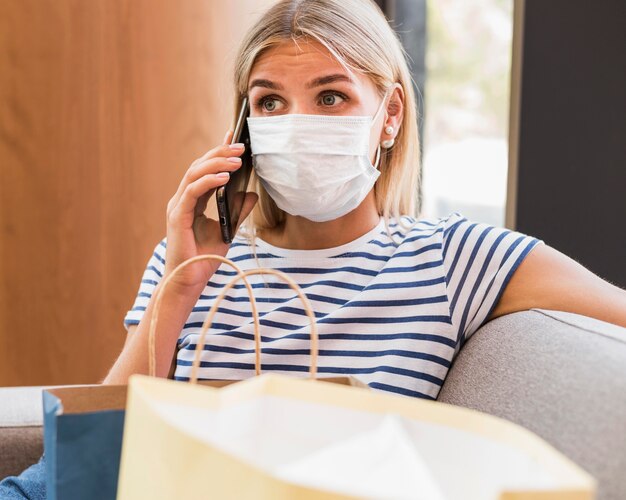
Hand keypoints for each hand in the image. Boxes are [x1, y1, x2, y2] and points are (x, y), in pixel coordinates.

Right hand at [163, 130, 257, 291]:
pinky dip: (209, 181)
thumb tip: (252, 193)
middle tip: (241, 146)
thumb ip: (238, 211)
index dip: (218, 151)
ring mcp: (177, 206)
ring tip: (237, 160)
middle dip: (220, 153)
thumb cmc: (204, 258)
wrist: (189, 281)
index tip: (234, 136)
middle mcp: (182, 199)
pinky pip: (193, 191)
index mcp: (192, 201)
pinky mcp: (177, 216)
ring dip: (217, 163)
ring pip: (194, 174)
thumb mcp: (228, 229)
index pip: (205, 169)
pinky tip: (226, 177)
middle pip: (199, 166)